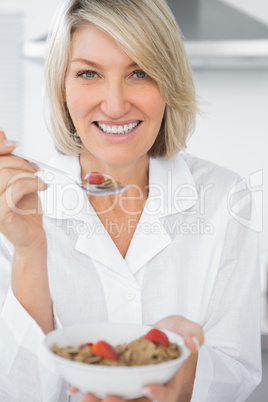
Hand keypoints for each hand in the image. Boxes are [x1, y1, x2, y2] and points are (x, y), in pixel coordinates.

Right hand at [0, 130, 47, 250]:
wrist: (32, 235)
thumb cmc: (24, 208)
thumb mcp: (18, 178)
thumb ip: (8, 160)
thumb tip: (1, 133)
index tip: (14, 145)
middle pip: (0, 164)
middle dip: (21, 162)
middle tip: (35, 170)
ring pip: (8, 175)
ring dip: (29, 175)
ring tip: (39, 181)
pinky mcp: (0, 214)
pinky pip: (17, 188)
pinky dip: (34, 184)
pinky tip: (42, 187)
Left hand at [68, 315, 203, 401]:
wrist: (158, 337)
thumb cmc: (173, 334)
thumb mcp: (185, 327)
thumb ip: (192, 331)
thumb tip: (195, 341)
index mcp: (172, 384)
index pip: (168, 396)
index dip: (158, 394)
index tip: (146, 385)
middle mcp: (153, 393)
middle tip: (106, 396)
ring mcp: (135, 393)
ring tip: (86, 395)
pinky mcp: (120, 387)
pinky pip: (107, 393)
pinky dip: (93, 391)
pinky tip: (77, 386)